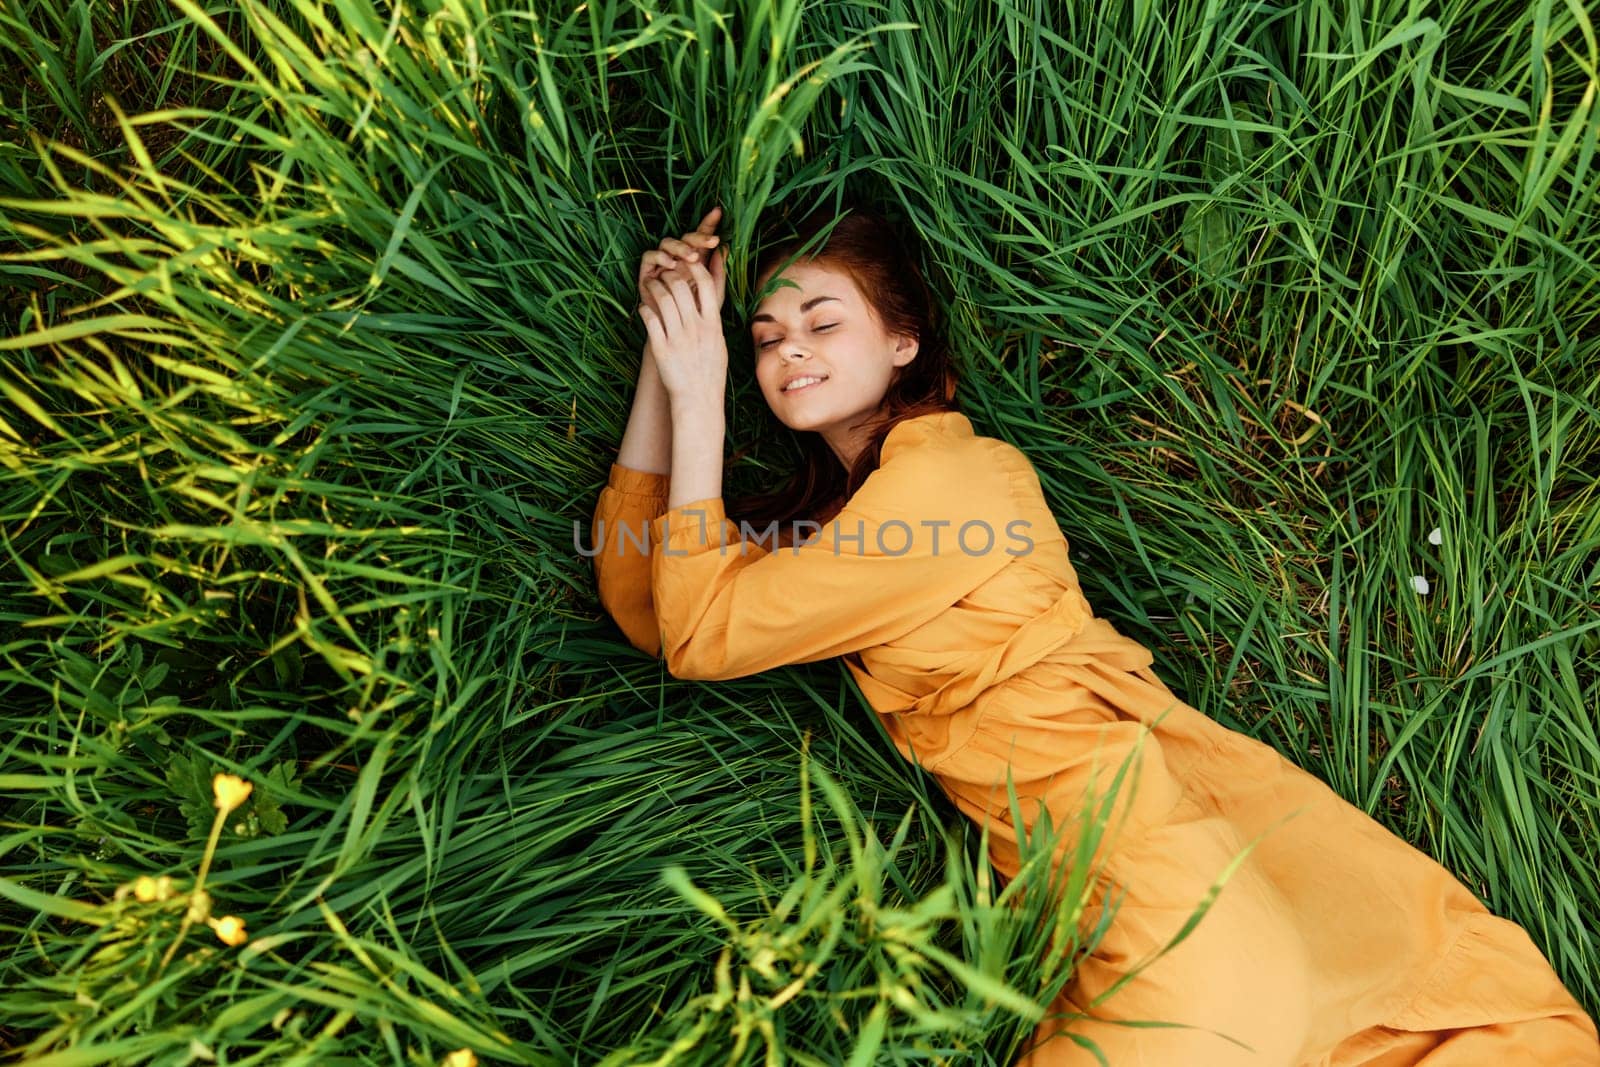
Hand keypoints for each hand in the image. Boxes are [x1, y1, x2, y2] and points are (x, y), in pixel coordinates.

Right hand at [637, 206, 726, 324]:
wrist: (678, 335)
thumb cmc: (697, 314)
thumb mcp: (712, 294)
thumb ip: (718, 273)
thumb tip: (726, 248)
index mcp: (694, 260)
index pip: (700, 238)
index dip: (708, 224)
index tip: (718, 213)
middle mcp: (677, 258)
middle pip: (685, 238)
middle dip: (698, 237)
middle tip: (711, 241)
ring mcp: (661, 264)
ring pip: (667, 243)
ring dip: (680, 247)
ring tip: (692, 257)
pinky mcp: (646, 273)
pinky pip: (649, 256)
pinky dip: (659, 257)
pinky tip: (671, 264)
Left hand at [639, 255, 727, 405]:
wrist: (698, 399)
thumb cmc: (710, 373)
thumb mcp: (719, 343)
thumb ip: (713, 320)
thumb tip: (711, 301)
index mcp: (713, 324)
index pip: (706, 284)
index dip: (695, 268)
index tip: (687, 263)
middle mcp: (696, 328)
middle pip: (681, 287)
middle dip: (669, 275)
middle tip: (662, 273)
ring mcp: (678, 338)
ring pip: (663, 300)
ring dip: (654, 288)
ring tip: (650, 285)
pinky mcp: (661, 348)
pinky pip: (650, 319)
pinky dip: (645, 309)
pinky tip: (643, 308)